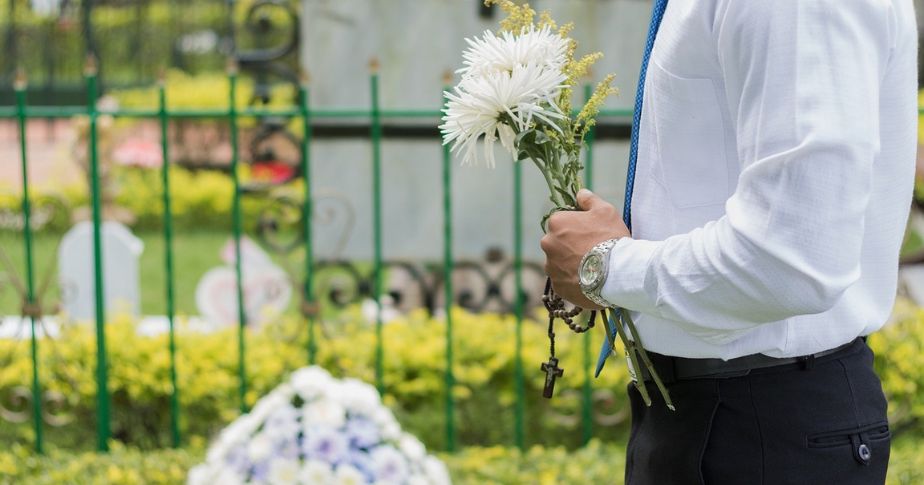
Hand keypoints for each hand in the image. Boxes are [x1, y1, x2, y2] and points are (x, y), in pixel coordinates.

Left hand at [540, 189, 629, 308]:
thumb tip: (580, 193)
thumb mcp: (605, 211)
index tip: (589, 234)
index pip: (561, 222)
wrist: (616, 272)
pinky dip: (572, 280)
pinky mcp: (557, 286)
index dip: (576, 227)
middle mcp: (547, 244)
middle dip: (569, 246)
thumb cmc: (611, 237)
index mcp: (556, 223)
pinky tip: (588, 280)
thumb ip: (589, 200)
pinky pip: (563, 281)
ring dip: (569, 264)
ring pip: (558, 263)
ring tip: (591, 268)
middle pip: (557, 243)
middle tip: (591, 251)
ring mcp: (551, 267)